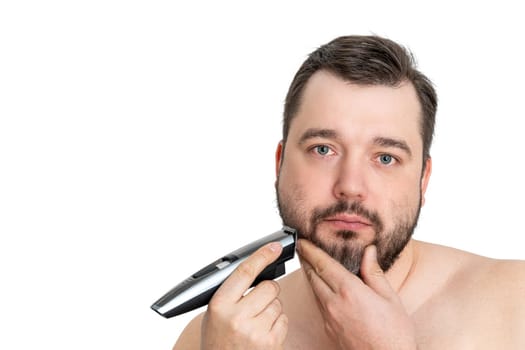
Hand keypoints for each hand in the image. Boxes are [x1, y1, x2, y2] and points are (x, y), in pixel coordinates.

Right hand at [200, 242, 287, 349]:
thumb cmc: (218, 343)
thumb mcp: (214, 314)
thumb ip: (231, 293)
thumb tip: (255, 268)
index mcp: (220, 305)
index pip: (245, 271)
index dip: (262, 255)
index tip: (275, 247)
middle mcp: (237, 317)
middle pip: (269, 286)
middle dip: (267, 291)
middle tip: (256, 303)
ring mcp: (255, 331)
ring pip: (278, 303)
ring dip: (271, 309)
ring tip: (256, 323)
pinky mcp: (270, 343)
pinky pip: (283, 320)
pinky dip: (277, 324)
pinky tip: (263, 333)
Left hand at [298, 239, 416, 349]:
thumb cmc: (394, 334)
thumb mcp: (390, 298)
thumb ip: (374, 273)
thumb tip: (369, 252)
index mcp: (350, 291)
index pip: (324, 264)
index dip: (311, 250)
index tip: (304, 241)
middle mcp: (335, 303)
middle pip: (313, 276)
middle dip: (306, 260)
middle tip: (302, 248)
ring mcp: (329, 318)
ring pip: (314, 290)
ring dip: (310, 275)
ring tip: (309, 263)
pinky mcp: (328, 329)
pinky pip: (318, 304)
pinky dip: (317, 291)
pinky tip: (321, 288)